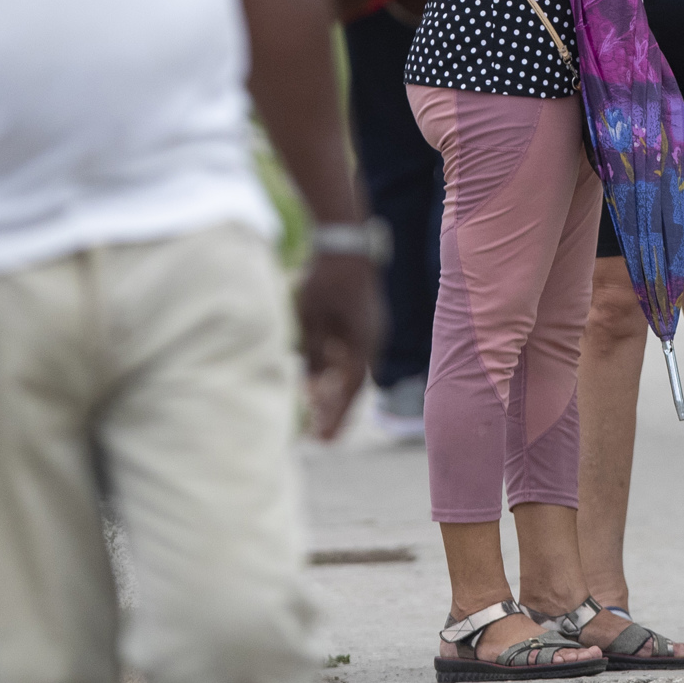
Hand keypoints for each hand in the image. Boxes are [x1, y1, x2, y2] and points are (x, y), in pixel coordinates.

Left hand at [296, 251, 383, 440]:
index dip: (336, 416)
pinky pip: (351, 353)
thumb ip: (313, 352)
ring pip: (352, 370)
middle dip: (336, 410)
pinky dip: (335, 369)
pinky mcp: (364, 321)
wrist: (346, 243)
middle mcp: (372, 340)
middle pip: (353, 385)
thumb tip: (311, 385)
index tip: (323, 440)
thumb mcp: (312, 317)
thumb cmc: (325, 278)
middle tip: (319, 437)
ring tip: (313, 410)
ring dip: (333, 390)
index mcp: (363, 342)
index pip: (351, 390)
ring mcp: (370, 330)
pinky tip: (316, 379)